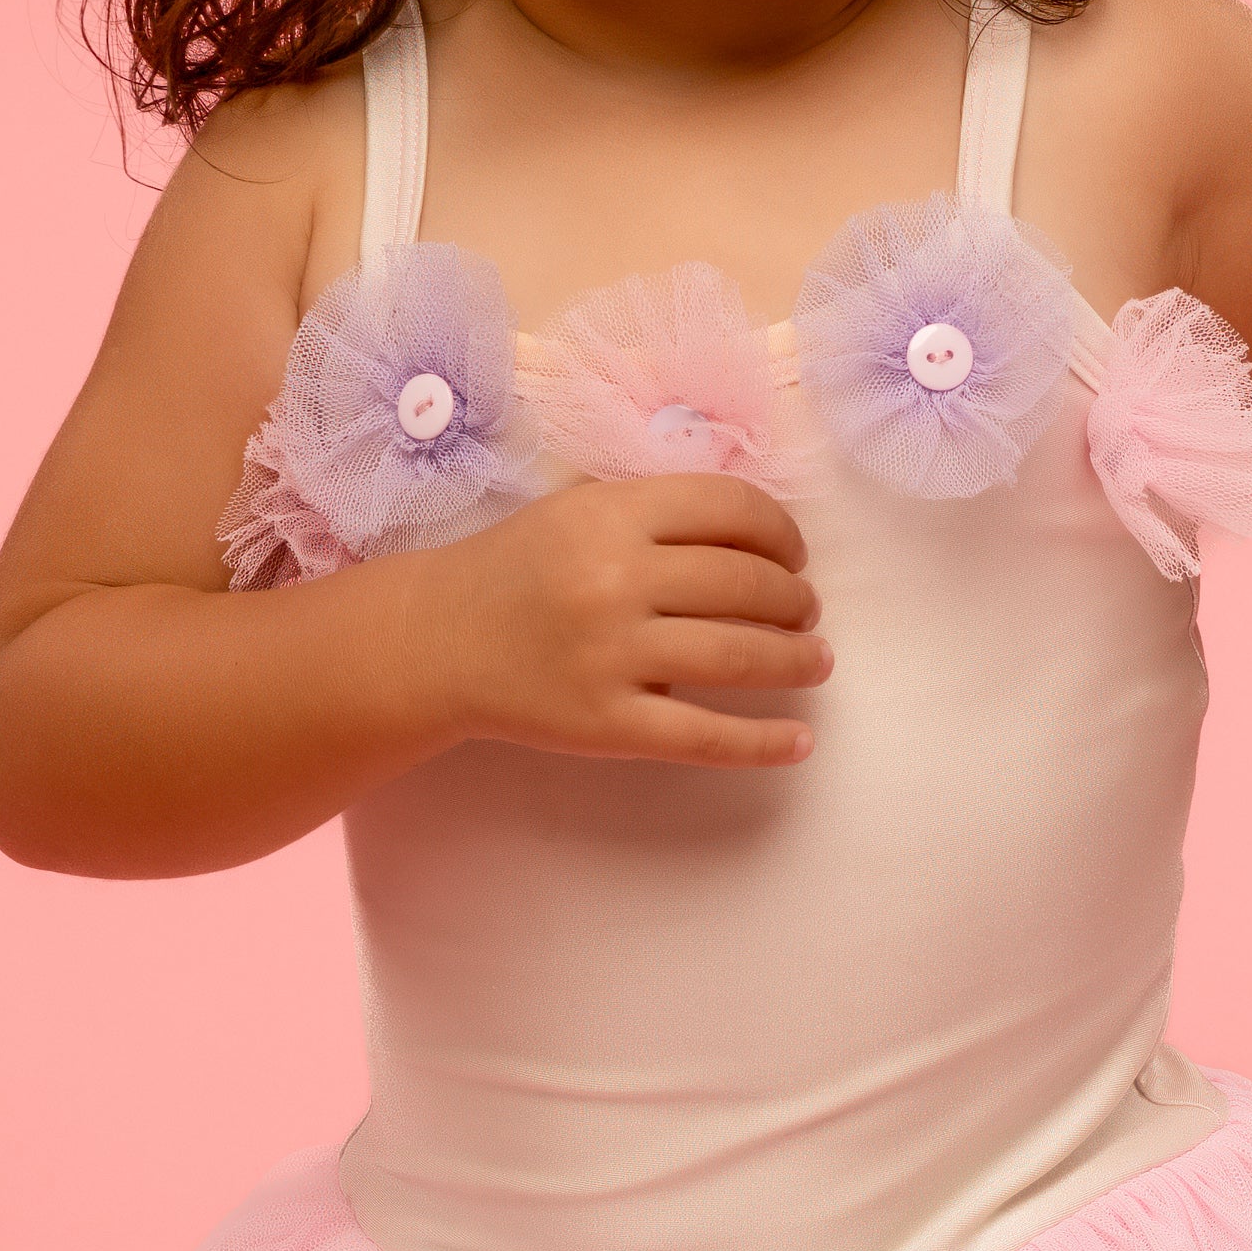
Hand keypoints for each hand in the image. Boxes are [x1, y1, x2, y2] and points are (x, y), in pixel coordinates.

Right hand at [417, 475, 831, 770]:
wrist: (436, 641)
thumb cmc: (517, 571)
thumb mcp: (578, 512)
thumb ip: (658, 515)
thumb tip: (762, 540)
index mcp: (612, 514)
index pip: (732, 508)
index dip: (783, 532)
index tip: (794, 554)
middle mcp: (616, 580)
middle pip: (747, 582)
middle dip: (795, 599)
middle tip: (806, 612)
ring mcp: (612, 656)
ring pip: (740, 656)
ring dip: (797, 660)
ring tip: (815, 661)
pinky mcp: (607, 723)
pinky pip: (706, 736)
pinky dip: (764, 743)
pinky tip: (799, 742)